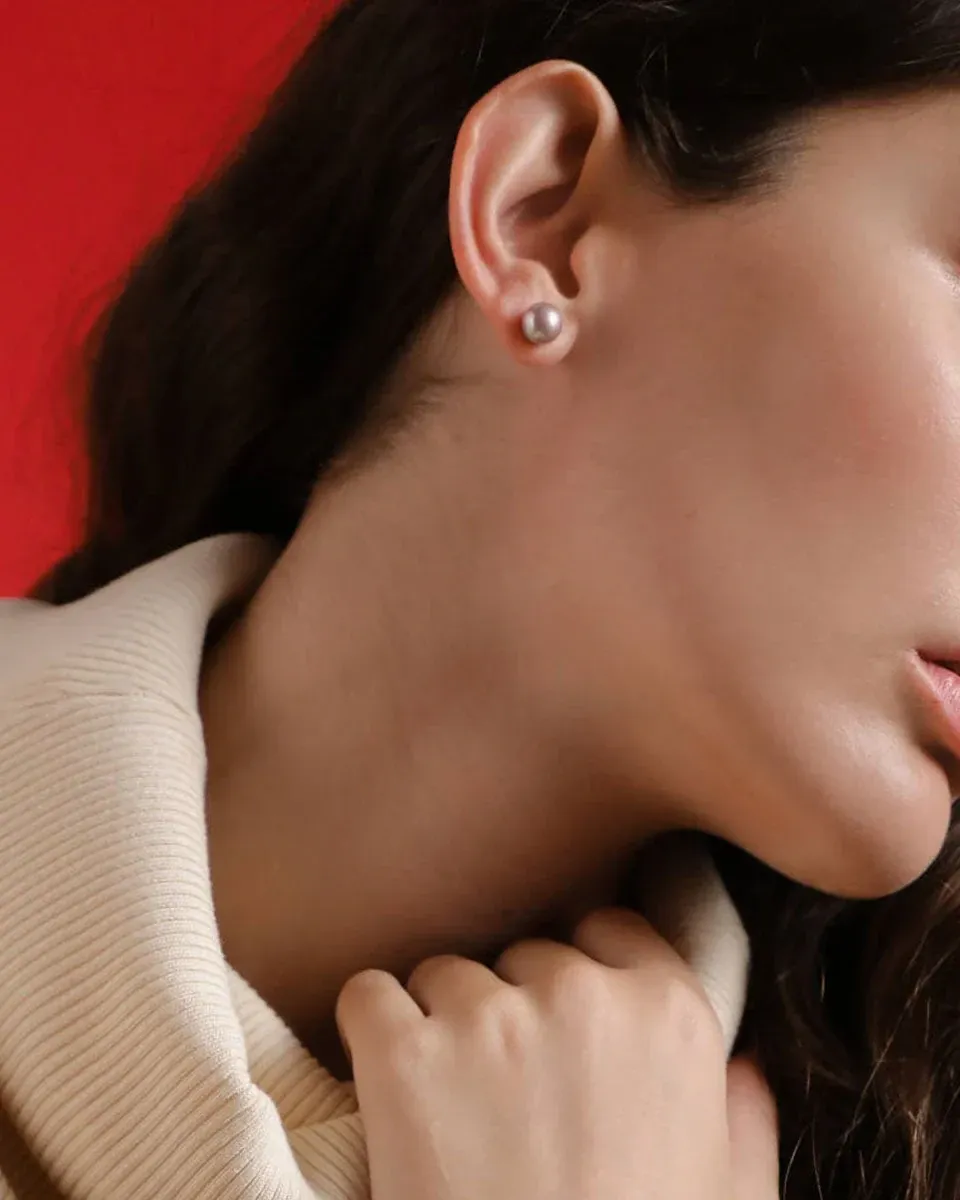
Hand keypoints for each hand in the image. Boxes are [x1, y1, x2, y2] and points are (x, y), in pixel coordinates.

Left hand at [336, 908, 778, 1199]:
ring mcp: (490, 1020)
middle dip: (512, 1010)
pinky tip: (386, 1089)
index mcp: (670, 1015)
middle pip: (523, 955)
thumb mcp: (727, 1196)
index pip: (610, 929)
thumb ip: (743, 1120)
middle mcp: (583, 995)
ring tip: (450, 1111)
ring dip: (441, 1026)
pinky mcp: (404, 1056)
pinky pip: (367, 995)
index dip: (581, 974)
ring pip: (444, 975)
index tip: (561, 1020)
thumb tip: (745, 1065)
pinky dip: (370, 1032)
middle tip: (505, 1096)